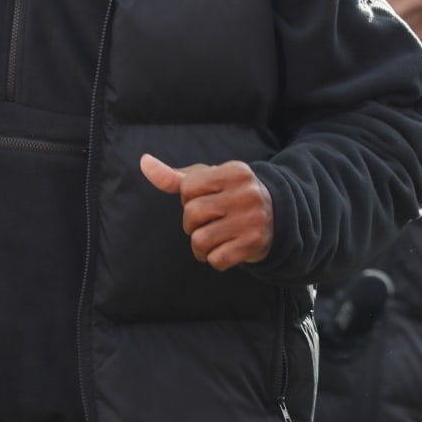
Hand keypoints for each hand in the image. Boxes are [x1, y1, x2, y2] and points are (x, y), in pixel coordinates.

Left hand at [139, 154, 272, 268]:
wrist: (278, 219)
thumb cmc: (231, 196)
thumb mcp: (209, 181)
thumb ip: (174, 177)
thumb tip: (144, 162)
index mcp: (235, 171)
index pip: (187, 187)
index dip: (188, 198)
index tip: (204, 200)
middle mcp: (246, 193)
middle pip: (192, 214)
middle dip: (191, 224)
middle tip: (207, 223)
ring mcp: (252, 219)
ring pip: (200, 240)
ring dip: (200, 246)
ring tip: (212, 240)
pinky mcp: (254, 244)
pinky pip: (216, 259)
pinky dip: (214, 259)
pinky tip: (225, 251)